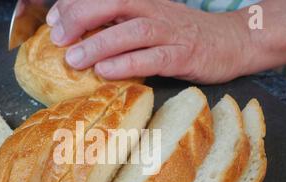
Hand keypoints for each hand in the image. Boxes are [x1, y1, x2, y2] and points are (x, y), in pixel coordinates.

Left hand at [45, 0, 251, 83]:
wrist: (233, 41)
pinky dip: (127, 64)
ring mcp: (170, 33)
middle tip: (58, 37)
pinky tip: (106, 71)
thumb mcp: (152, 23)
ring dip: (100, 43)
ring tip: (74, 59)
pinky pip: (153, 58)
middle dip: (81, 17)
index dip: (75, 5)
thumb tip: (85, 38)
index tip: (53, 20)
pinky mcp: (184, 55)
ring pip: (131, 32)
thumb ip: (122, 27)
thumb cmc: (184, 35)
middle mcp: (155, 12)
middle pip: (114, 4)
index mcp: (144, 3)